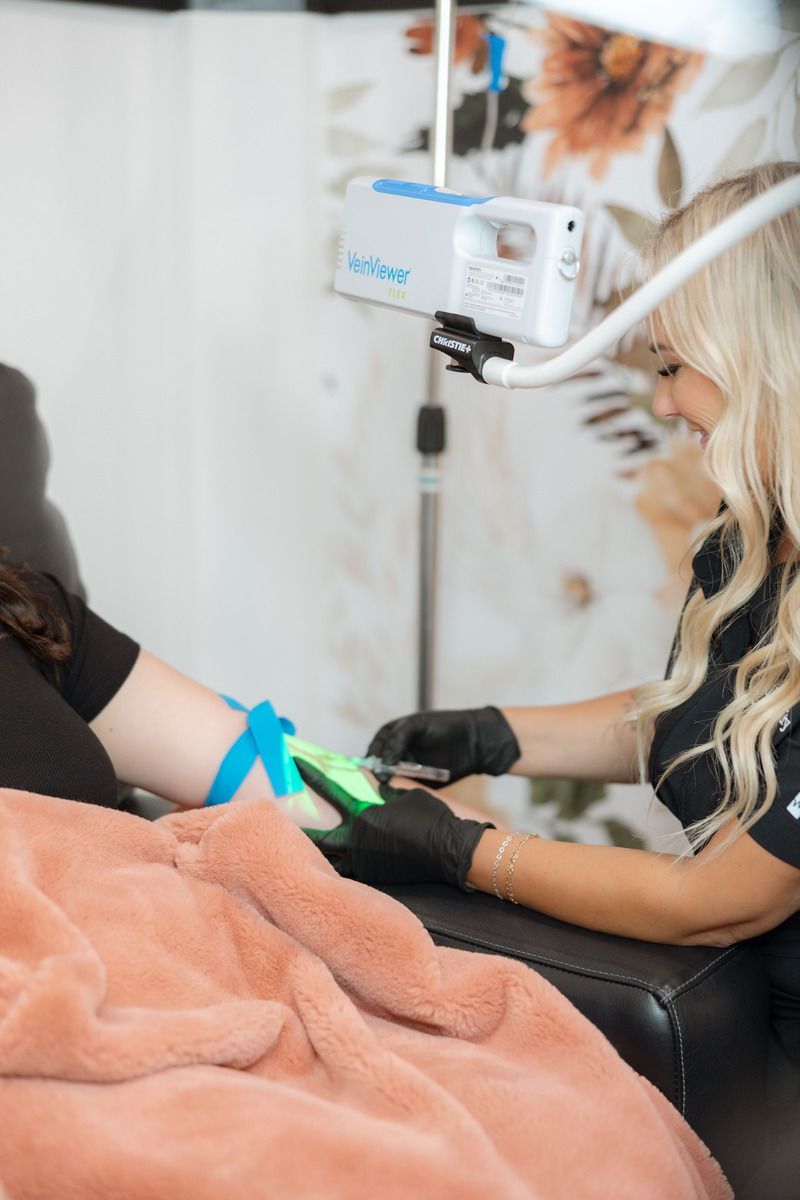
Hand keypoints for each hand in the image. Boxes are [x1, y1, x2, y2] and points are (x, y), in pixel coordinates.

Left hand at [296, 759, 493, 889]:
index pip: (331, 789)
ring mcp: (364, 859)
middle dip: (300, 827)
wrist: (450, 849)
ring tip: (294, 854)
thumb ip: (383, 794)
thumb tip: (374, 790)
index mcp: (364, 811)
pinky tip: (327, 873)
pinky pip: (350, 870)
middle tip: (276, 820)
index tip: (294, 764)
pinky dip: (341, 868)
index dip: (311, 775)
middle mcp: (358, 837)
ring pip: (331, 857)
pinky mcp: (373, 875)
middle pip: (319, 834)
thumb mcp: (405, 796)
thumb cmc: (431, 818)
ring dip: (317, 853)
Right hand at [367, 706, 519, 785]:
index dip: (373, 758)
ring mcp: (407, 769)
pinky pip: (406, 790)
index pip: (375, 749)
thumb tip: (384, 762)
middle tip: (382, 781)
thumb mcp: (417, 725)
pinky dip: (402, 793)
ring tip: (390, 790)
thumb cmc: (445, 726)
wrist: (474, 741)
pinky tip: (402, 796)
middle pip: (379, 767)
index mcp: (392, 735)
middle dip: (378, 774)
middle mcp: (396, 753)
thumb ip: (398, 739)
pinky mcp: (419, 783)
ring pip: (390, 781)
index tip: (376, 767)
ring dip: (388, 786)